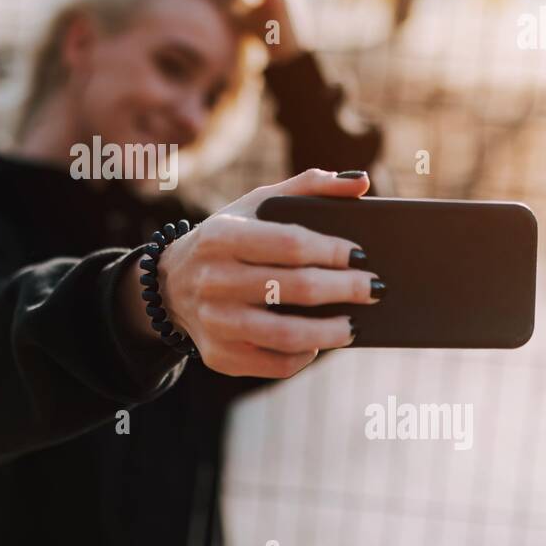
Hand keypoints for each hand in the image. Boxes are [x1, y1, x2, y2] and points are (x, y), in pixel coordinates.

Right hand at [148, 168, 381, 377]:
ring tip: (356, 324)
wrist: (171, 284)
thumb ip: (308, 187)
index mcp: (222, 236)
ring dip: (332, 332)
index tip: (361, 255)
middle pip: (294, 288)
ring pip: (287, 335)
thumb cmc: (228, 238)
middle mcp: (213, 280)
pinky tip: (320, 342)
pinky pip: (276, 363)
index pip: (289, 243)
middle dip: (344, 289)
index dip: (332, 251)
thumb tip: (361, 182)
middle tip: (374, 288)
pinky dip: (306, 355)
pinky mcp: (221, 355)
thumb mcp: (256, 205)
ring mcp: (215, 322)